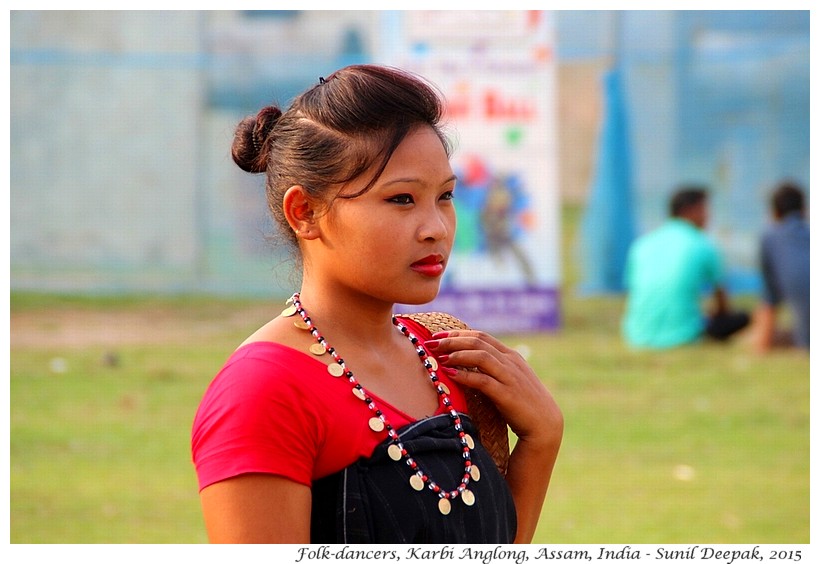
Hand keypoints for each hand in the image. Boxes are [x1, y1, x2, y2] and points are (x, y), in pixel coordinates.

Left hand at [426, 330, 561, 445]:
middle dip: (451, 340)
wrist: (545, 425)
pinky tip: (450, 375)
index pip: (481, 336)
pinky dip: (465, 375)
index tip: (437, 336)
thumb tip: (465, 363)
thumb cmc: (523, 403)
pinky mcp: (508, 395)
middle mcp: (510, 362)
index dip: (457, 334)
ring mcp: (510, 377)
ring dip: (457, 354)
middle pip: (478, 341)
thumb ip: (492, 369)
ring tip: (439, 358)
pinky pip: (483, 380)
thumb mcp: (508, 380)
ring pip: (481, 356)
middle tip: (431, 343)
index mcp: (510, 356)